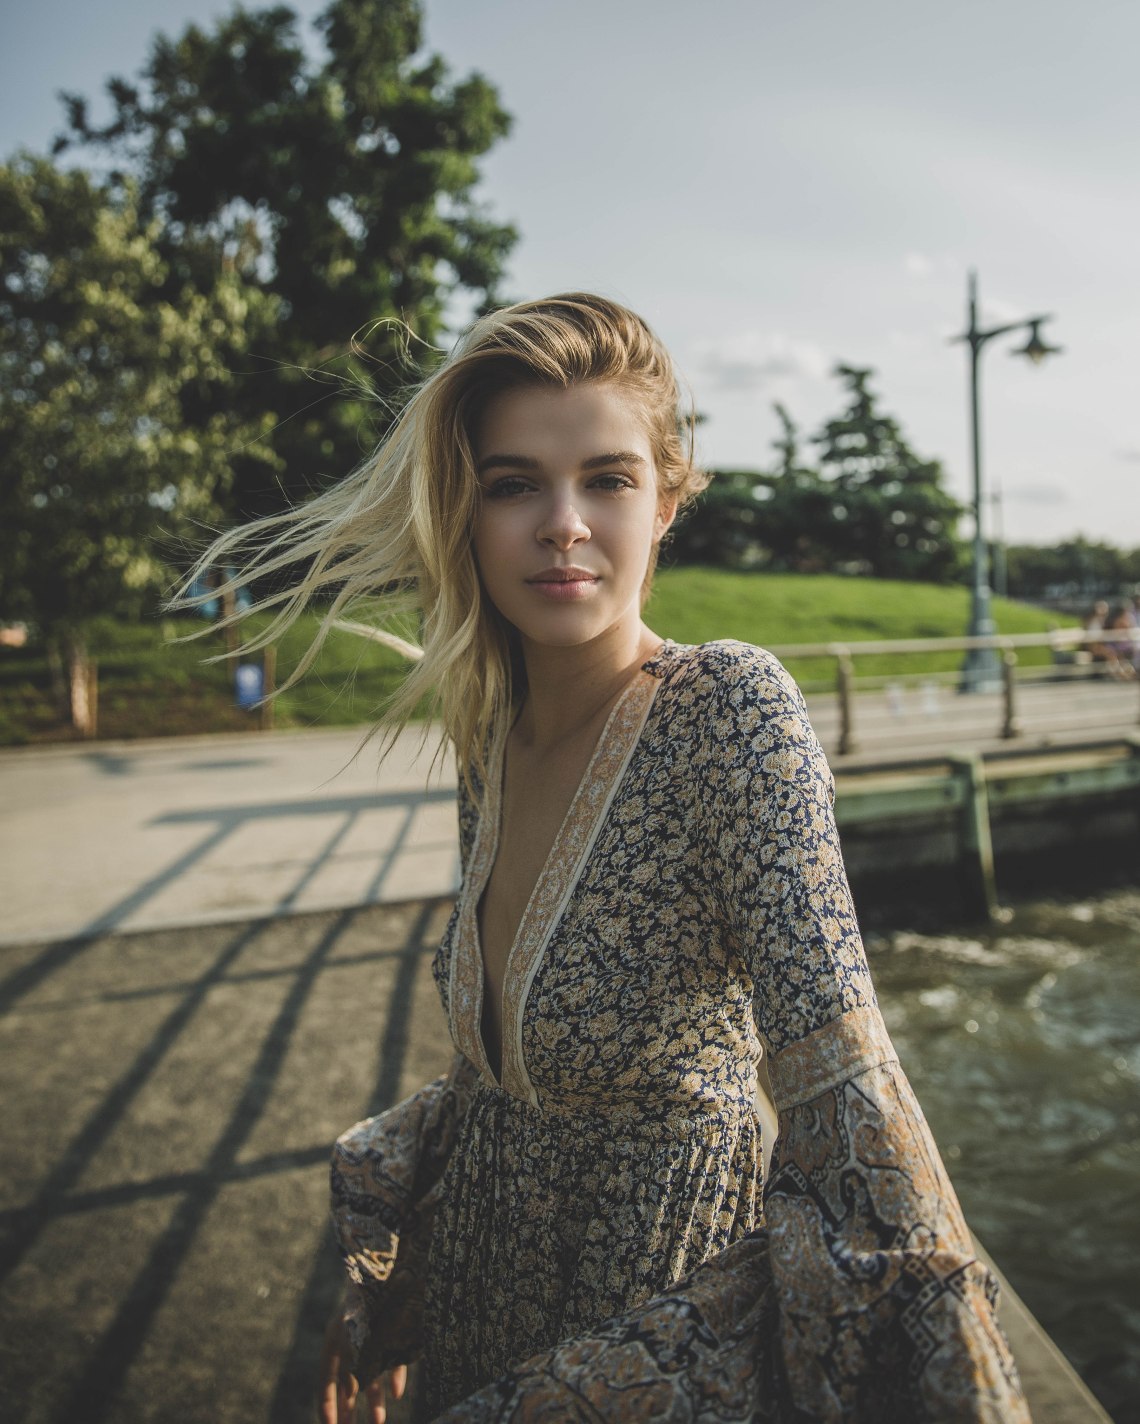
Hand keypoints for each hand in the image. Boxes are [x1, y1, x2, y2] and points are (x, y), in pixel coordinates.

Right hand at [318, 1308, 406, 1422]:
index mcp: (335, 1342)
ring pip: (371, 1374)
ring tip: (379, 1423)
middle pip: (348, 1383)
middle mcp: (352, 1341)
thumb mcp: (355, 1341)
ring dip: (374, 1400)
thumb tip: (348, 1395)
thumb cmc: (371, 1305)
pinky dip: (394, 1376)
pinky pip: (392, 1359)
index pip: (326, 1382)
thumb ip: (350, 1371)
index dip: (327, 1406)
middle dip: (349, 1409)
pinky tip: (398, 1393)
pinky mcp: (395, 1332)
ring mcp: (374, 1336)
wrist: (396, 1269)